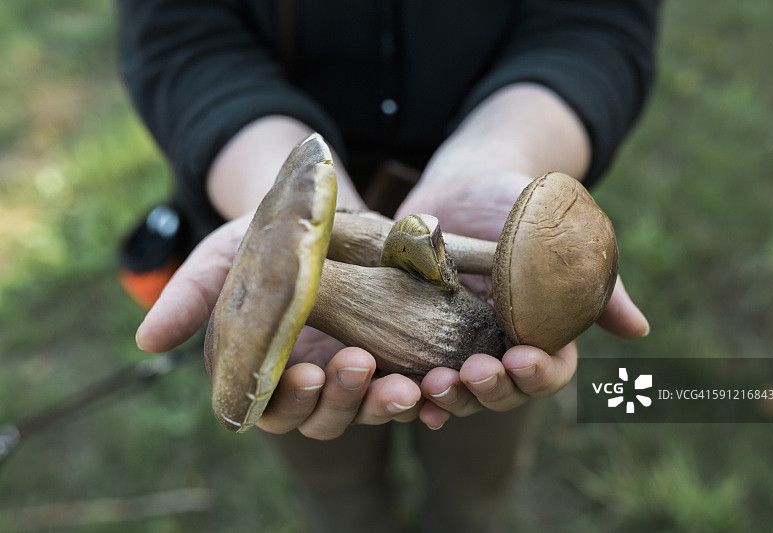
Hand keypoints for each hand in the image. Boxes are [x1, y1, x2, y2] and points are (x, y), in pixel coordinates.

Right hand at [136, 213, 429, 439]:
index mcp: (270, 371)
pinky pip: (417, 389)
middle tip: (358, 366)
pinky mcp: (399, 356)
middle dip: (344, 401)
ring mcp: (360, 372)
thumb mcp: (225, 257)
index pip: (274, 409)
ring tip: (407, 384)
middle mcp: (316, 382)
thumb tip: (144, 340)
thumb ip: (190, 296)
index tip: (305, 374)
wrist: (318, 212)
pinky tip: (441, 388)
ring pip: (374, 410)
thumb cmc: (264, 241)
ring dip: (388, 404)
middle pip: (328, 418)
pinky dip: (429, 398)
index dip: (289, 401)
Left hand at [395, 171, 649, 419]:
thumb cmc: (521, 205)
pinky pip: (412, 376)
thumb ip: (596, 281)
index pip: (547, 373)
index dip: (538, 374)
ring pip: (457, 394)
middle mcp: (499, 350)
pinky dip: (408, 392)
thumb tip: (640, 330)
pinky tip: (401, 391)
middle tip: (474, 372)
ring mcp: (455, 346)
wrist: (464, 184)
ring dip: (449, 398)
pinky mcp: (415, 336)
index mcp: (539, 334)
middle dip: (491, 390)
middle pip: (502, 393)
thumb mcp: (561, 232)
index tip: (522, 357)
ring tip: (434, 384)